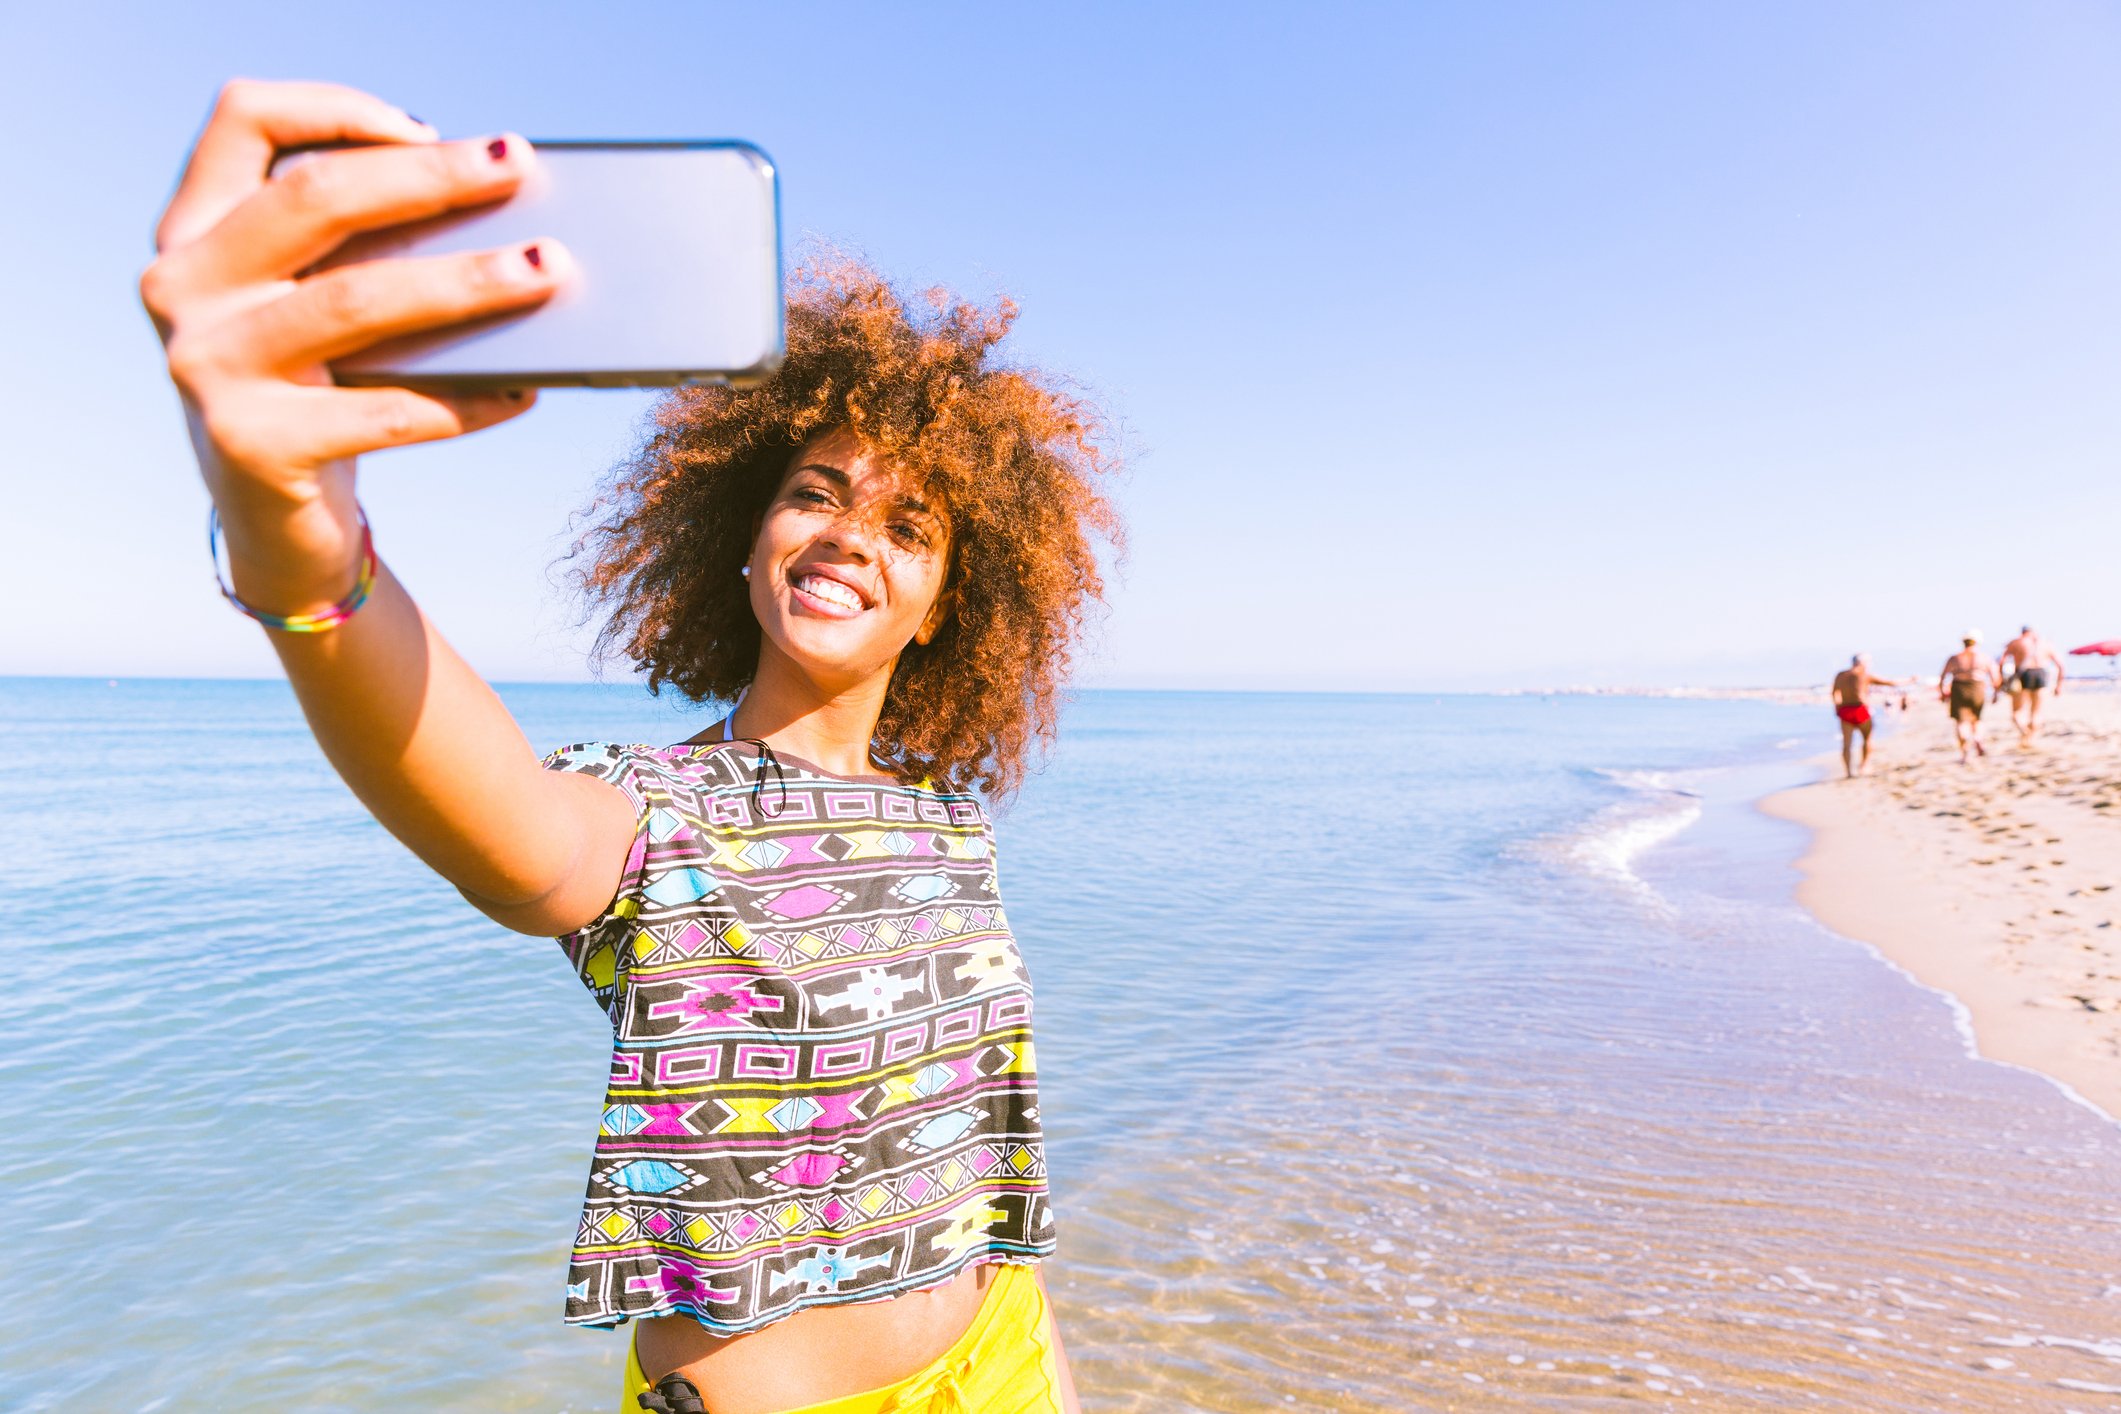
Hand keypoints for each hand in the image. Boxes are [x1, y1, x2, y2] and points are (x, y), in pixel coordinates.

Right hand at [140, 80, 568, 612]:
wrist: (277, 527)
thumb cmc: (319, 393)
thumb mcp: (317, 308)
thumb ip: (364, 251)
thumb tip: (495, 209)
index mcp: (194, 231)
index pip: (244, 120)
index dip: (336, 107)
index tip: (427, 128)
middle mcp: (182, 287)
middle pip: (315, 198)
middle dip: (429, 177)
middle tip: (518, 169)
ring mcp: (207, 366)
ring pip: (357, 301)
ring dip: (465, 281)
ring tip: (547, 271)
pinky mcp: (253, 445)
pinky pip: (387, 412)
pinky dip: (468, 400)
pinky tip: (525, 389)